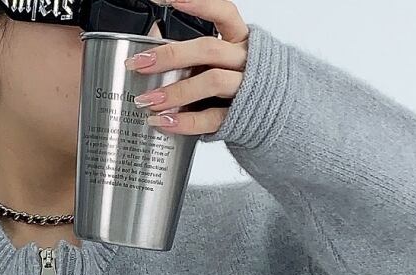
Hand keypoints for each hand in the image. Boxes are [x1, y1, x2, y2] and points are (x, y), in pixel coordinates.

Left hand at [126, 0, 247, 132]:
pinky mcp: (239, 116)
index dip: (200, 4)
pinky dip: (184, 121)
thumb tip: (153, 39)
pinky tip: (163, 121)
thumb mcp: (222, 59)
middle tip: (140, 63)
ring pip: (211, 81)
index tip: (169, 1)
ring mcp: (244, 88)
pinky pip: (211, 117)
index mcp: (240, 39)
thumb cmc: (241, 81)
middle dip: (170, 56)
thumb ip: (195, 50)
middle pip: (208, 49)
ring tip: (147, 100)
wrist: (275, 114)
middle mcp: (244, 59)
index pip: (224, 12)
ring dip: (175, 91)